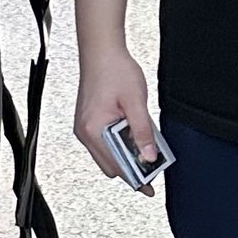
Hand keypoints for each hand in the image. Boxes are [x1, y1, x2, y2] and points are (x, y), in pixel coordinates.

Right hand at [75, 45, 159, 187]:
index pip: (116, 165)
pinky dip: (120, 144)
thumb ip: (143, 131)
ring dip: (126, 155)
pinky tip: (134, 136)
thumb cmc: (114, 71)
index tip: (149, 186)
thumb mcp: (136, 102)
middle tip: (152, 164)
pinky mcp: (89, 123)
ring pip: (108, 155)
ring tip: (145, 147)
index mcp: (94, 130)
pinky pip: (105, 143)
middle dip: (131, 168)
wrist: (101, 51)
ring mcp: (85, 129)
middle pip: (111, 165)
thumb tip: (150, 156)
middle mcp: (85, 133)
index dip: (134, 177)